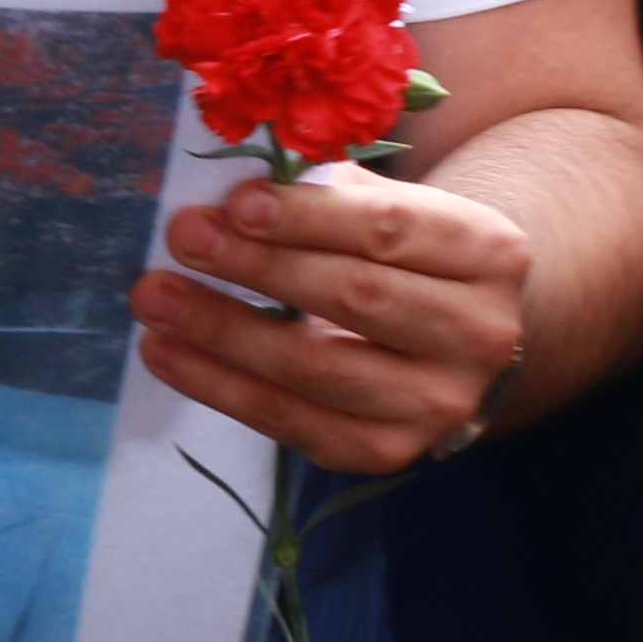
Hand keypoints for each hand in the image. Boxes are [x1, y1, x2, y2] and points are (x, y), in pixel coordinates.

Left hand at [129, 169, 534, 474]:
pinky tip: (166, 351)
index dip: (309, 217)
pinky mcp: (387, 451)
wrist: (459, 335)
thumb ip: (328, 192)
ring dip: (224, 331)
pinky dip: (219, 386)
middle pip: (355, 298)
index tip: (236, 201)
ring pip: (317, 368)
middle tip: (183, 238)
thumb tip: (229, 190)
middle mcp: (480, 335)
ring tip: (155, 296)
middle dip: (258, 268)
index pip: (390, 231)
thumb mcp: (395, 206)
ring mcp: (438, 404)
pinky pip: (291, 423)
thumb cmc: (408, 251)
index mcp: (487, 253)